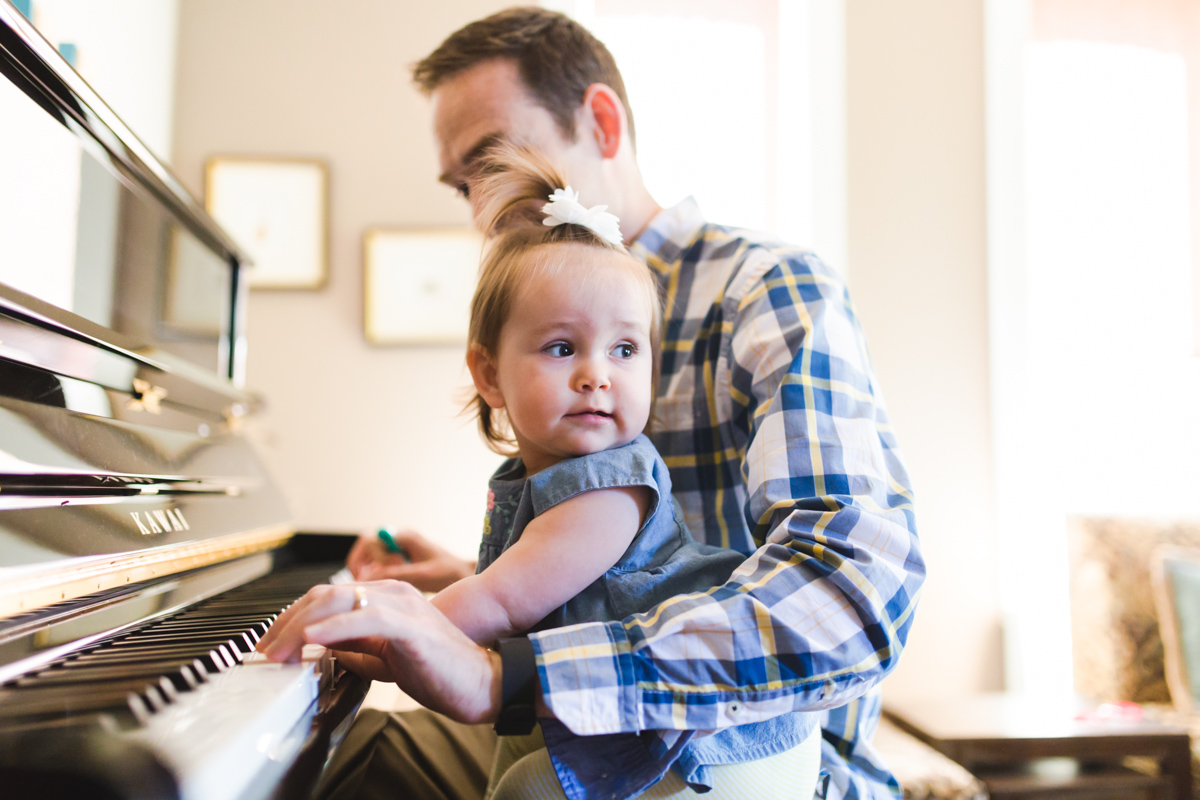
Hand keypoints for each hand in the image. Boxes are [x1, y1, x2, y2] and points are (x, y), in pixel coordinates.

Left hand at [255, 580, 501, 724]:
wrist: (479, 683)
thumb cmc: (437, 670)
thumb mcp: (381, 657)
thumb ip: (351, 646)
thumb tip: (313, 646)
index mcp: (385, 597)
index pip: (325, 597)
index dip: (290, 619)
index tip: (268, 646)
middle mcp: (392, 593)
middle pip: (324, 595)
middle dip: (285, 623)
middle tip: (262, 652)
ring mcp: (403, 606)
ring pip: (339, 601)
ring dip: (299, 627)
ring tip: (277, 651)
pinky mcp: (412, 626)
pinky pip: (367, 619)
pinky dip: (334, 628)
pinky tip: (311, 639)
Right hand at [346, 530, 474, 590]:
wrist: (466, 577)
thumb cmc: (450, 574)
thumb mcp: (423, 575)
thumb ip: (396, 574)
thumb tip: (368, 576)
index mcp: (405, 537)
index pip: (369, 540)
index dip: (365, 560)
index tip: (372, 577)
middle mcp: (399, 541)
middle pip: (365, 548)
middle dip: (361, 566)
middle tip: (365, 585)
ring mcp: (399, 551)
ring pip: (369, 559)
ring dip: (368, 573)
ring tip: (377, 588)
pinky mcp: (400, 562)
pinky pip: (379, 567)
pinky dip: (377, 579)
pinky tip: (386, 592)